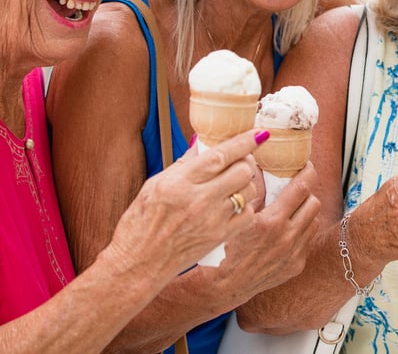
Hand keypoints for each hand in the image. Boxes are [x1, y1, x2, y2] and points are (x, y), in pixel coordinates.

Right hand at [103, 129, 262, 283]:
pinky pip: (248, 215)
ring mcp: (211, 220)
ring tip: (233, 185)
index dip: (243, 142)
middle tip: (240, 162)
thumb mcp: (153, 185)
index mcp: (179, 183)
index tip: (260, 133)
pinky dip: (246, 207)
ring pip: (248, 191)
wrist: (137, 263)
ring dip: (246, 184)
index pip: (220, 156)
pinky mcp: (219, 238)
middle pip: (242, 171)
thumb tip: (203, 144)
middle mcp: (198, 200)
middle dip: (246, 162)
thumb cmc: (140, 224)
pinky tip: (234, 206)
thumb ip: (183, 165)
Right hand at [218, 163, 322, 298]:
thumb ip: (254, 192)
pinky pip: (308, 239)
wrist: (229, 283)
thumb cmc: (228, 247)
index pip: (301, 188)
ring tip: (292, 209)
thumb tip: (261, 167)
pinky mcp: (297, 264)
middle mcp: (286, 237)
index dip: (308, 172)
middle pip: (313, 202)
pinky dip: (301, 230)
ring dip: (306, 211)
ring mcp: (294, 252)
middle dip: (307, 191)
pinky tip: (287, 229)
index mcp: (271, 221)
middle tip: (298, 187)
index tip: (306, 165)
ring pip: (315, 220)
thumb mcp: (238, 216)